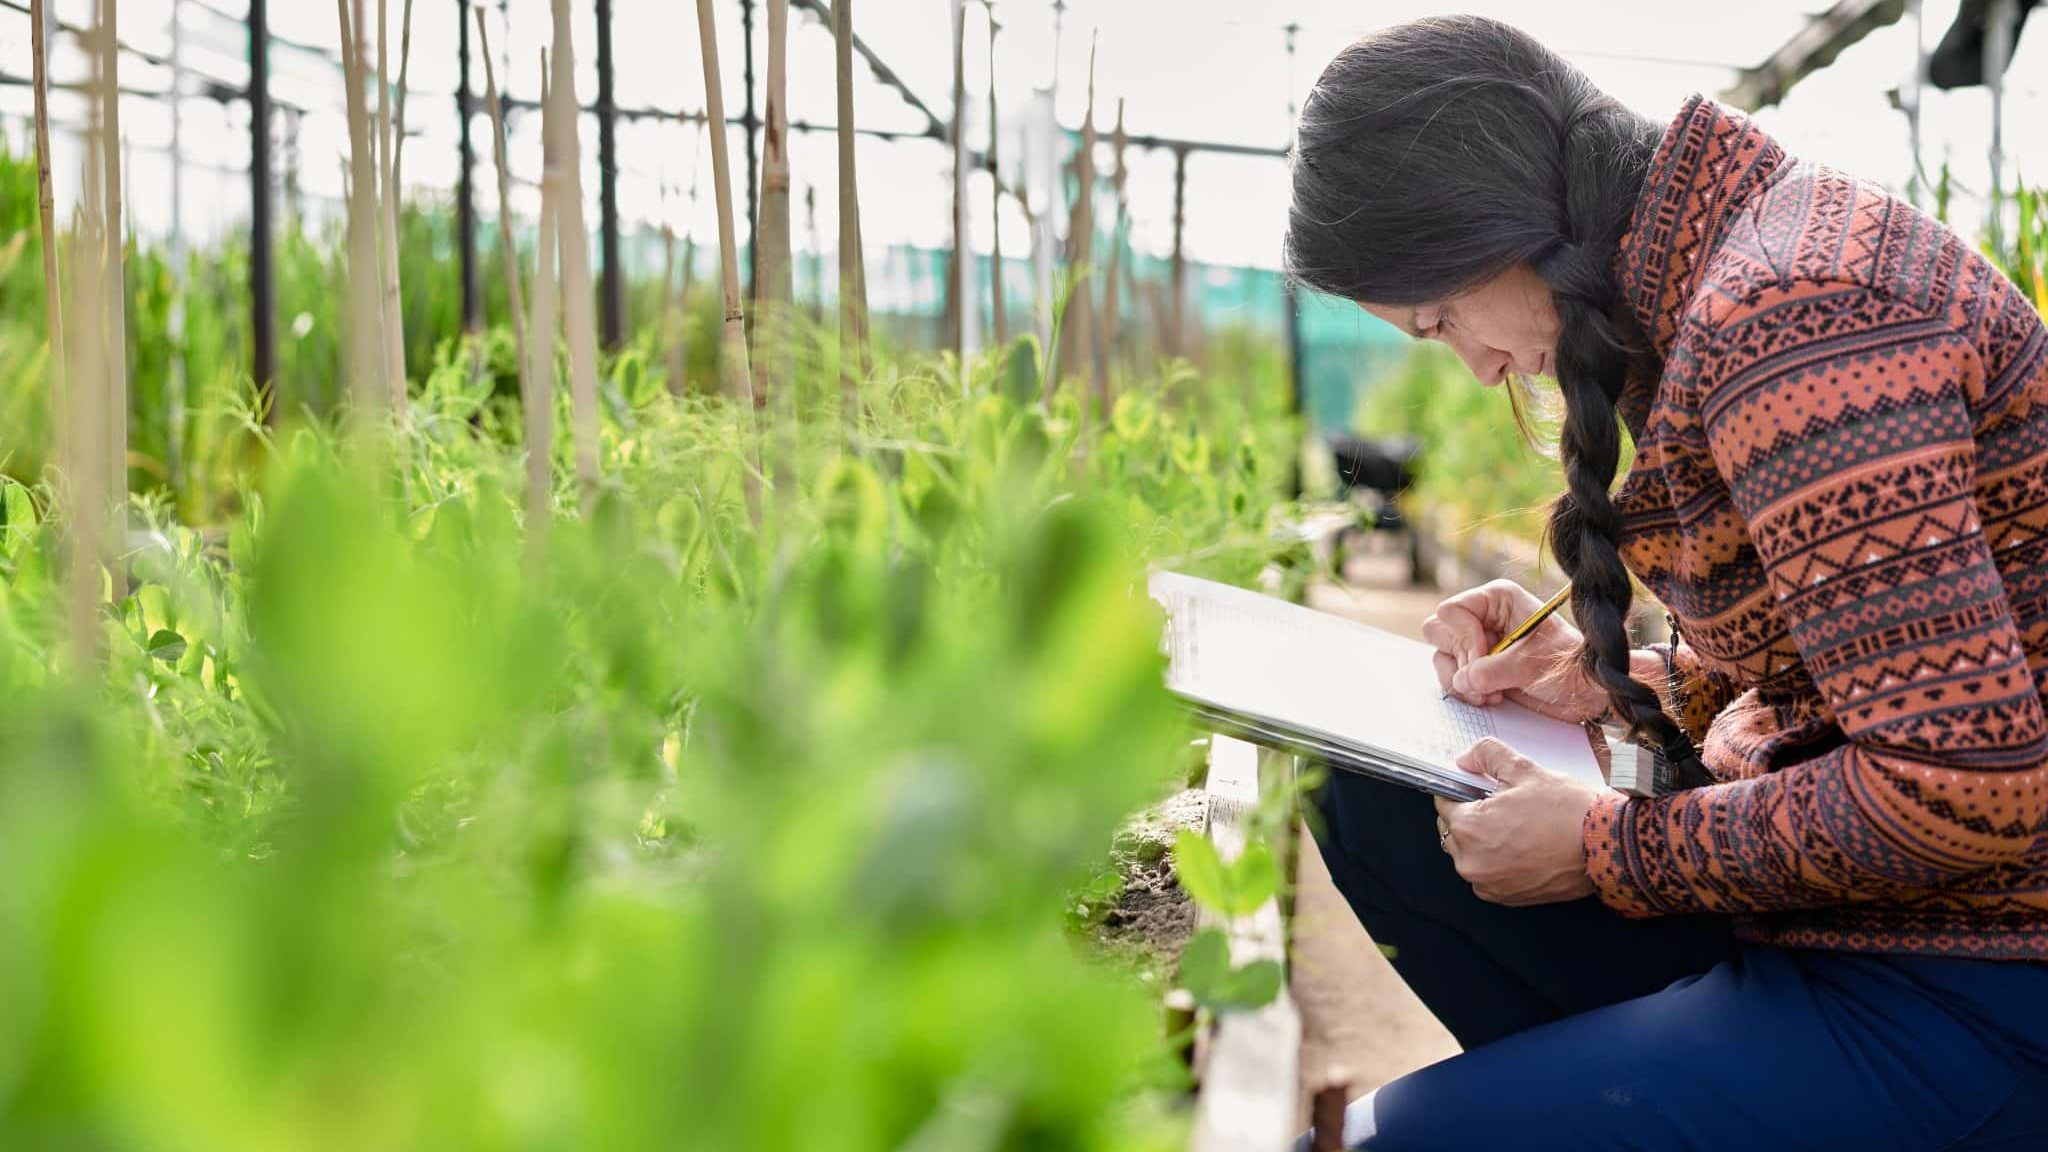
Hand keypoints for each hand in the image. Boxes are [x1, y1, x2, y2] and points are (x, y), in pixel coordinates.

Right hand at [1421, 580, 1604, 723]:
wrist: (1583, 693)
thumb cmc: (1568, 667)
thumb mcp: (1533, 664)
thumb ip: (1494, 670)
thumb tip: (1462, 681)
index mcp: (1497, 600)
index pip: (1451, 611)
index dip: (1464, 638)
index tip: (1484, 659)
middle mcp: (1482, 618)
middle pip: (1437, 632)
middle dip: (1460, 661)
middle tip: (1485, 680)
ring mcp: (1478, 644)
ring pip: (1441, 658)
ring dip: (1462, 682)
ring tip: (1492, 694)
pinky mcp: (1477, 669)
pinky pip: (1451, 678)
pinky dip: (1466, 692)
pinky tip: (1492, 698)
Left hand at [1434, 738, 1607, 905]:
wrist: (1607, 846)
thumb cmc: (1567, 809)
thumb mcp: (1524, 770)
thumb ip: (1486, 756)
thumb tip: (1465, 758)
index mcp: (1468, 829)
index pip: (1443, 803)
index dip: (1460, 791)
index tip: (1476, 787)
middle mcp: (1471, 862)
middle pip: (1452, 831)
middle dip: (1470, 816)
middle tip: (1501, 804)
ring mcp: (1488, 884)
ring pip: (1470, 855)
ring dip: (1482, 840)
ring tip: (1517, 825)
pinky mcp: (1508, 898)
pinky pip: (1488, 874)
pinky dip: (1497, 861)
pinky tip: (1524, 845)